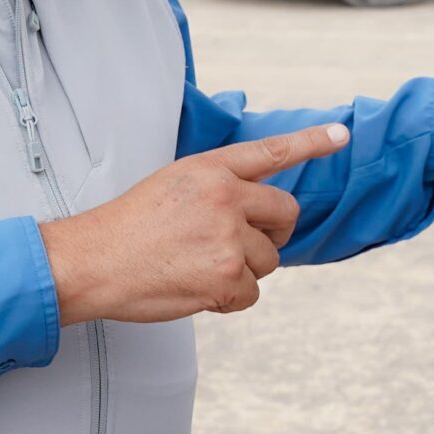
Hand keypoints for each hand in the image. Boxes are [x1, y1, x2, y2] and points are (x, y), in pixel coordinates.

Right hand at [40, 124, 346, 323]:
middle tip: (240, 245)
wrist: (91, 261)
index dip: (311, 143)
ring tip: (197, 266)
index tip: (342, 135)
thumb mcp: (173, 186)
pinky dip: (229, 299)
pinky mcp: (228, 276)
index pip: (270, 152)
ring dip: (243, 271)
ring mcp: (228, 236)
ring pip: (269, 260)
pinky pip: (252, 293)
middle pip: (285, 214)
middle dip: (273, 233)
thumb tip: (256, 214)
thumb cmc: (126, 229)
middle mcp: (225, 196)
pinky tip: (195, 287)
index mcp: (210, 169)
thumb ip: (216, 189)